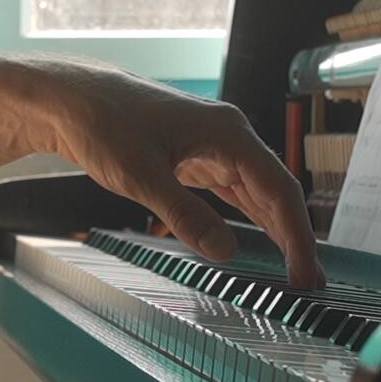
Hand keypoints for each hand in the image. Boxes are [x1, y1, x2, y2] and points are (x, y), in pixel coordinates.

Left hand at [25, 58, 324, 288]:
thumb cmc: (102, 125)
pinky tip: (259, 238)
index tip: (304, 271)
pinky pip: (233, 190)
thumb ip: (185, 216)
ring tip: (293, 266)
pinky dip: (249, 215)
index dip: (296, 233)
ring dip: (275, 228)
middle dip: (294, 236)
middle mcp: (228, 136)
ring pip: (257, 191)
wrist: (71, 100)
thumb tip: (225, 252)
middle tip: (308, 281)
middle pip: (275, 191)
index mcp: (227, 133)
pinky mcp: (195, 156)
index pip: (278, 189)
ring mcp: (213, 145)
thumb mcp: (141, 178)